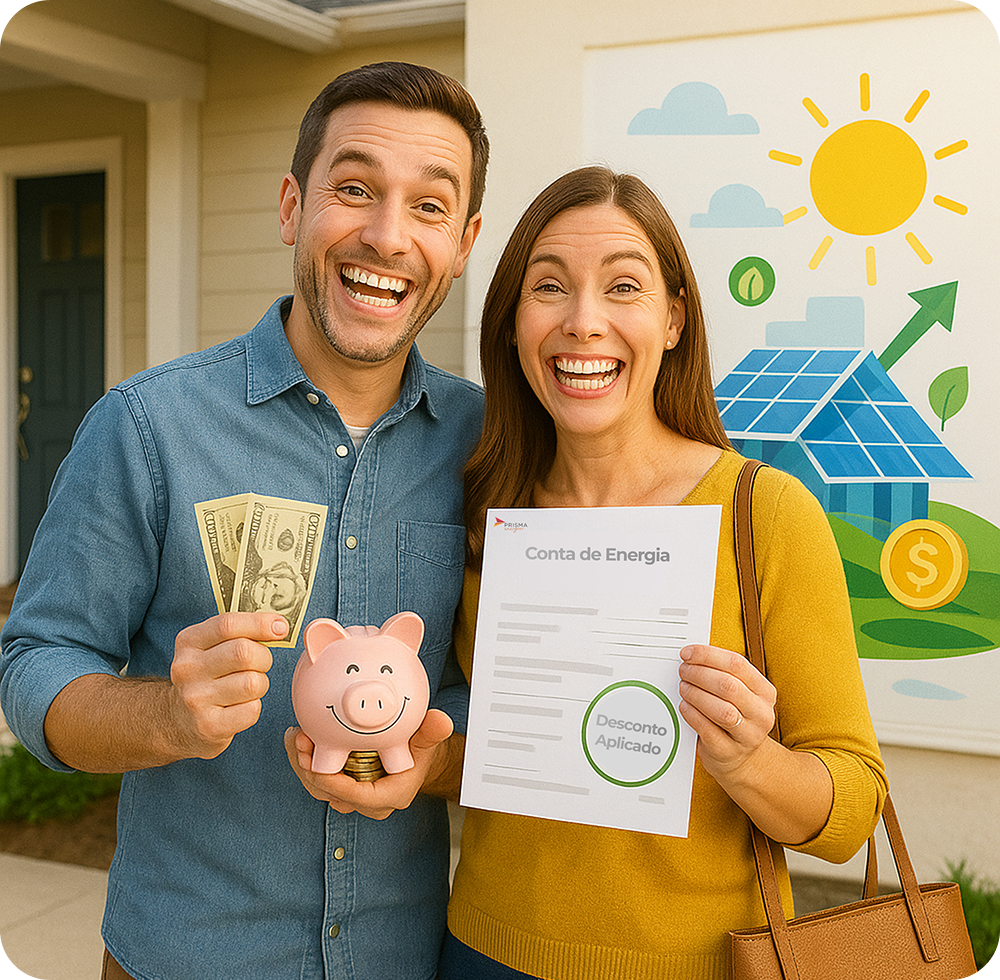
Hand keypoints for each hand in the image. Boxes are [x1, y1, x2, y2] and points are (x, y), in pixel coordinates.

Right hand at [168, 612, 286, 758]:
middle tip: (259, 665)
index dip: (260, 623)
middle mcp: (187, 669)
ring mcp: (195, 699)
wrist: (179, 721)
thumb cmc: (208, 677)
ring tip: (246, 689)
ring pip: (252, 683)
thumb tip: (279, 626)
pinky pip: (252, 710)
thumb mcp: (211, 647)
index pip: (228, 624)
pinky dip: (254, 707)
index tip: (281, 627)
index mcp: (188, 642)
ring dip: (260, 685)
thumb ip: (240, 632)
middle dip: (263, 658)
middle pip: (244, 653)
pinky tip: (239, 707)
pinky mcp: (208, 725)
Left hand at [284, 709, 454, 819]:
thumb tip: (441, 720)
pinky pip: (318, 780)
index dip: (332, 781)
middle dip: (310, 768)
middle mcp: (367, 803)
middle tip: (300, 739)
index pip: (355, 796)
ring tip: (295, 736)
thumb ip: (431, 732)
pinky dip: (306, 761)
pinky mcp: (341, 787)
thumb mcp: (426, 741)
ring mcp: (352, 798)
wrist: (413, 760)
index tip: (315, 761)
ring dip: (302, 764)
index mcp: (388, 796)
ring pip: (318, 789)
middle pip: (329, 793)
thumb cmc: (419, 752)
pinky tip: (298, 738)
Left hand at [677, 644, 775, 778]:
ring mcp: (748, 736)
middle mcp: (761, 714)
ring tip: (683, 687)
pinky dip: (693, 715)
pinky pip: (708, 731)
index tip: (687, 653)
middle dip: (699, 674)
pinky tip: (684, 706)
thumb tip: (692, 654)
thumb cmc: (734, 716)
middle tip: (683, 671)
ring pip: (722, 711)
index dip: (708, 655)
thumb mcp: (738, 693)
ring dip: (696, 694)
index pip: (737, 664)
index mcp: (765, 691)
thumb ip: (721, 673)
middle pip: (729, 686)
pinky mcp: (729, 752)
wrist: (742, 759)